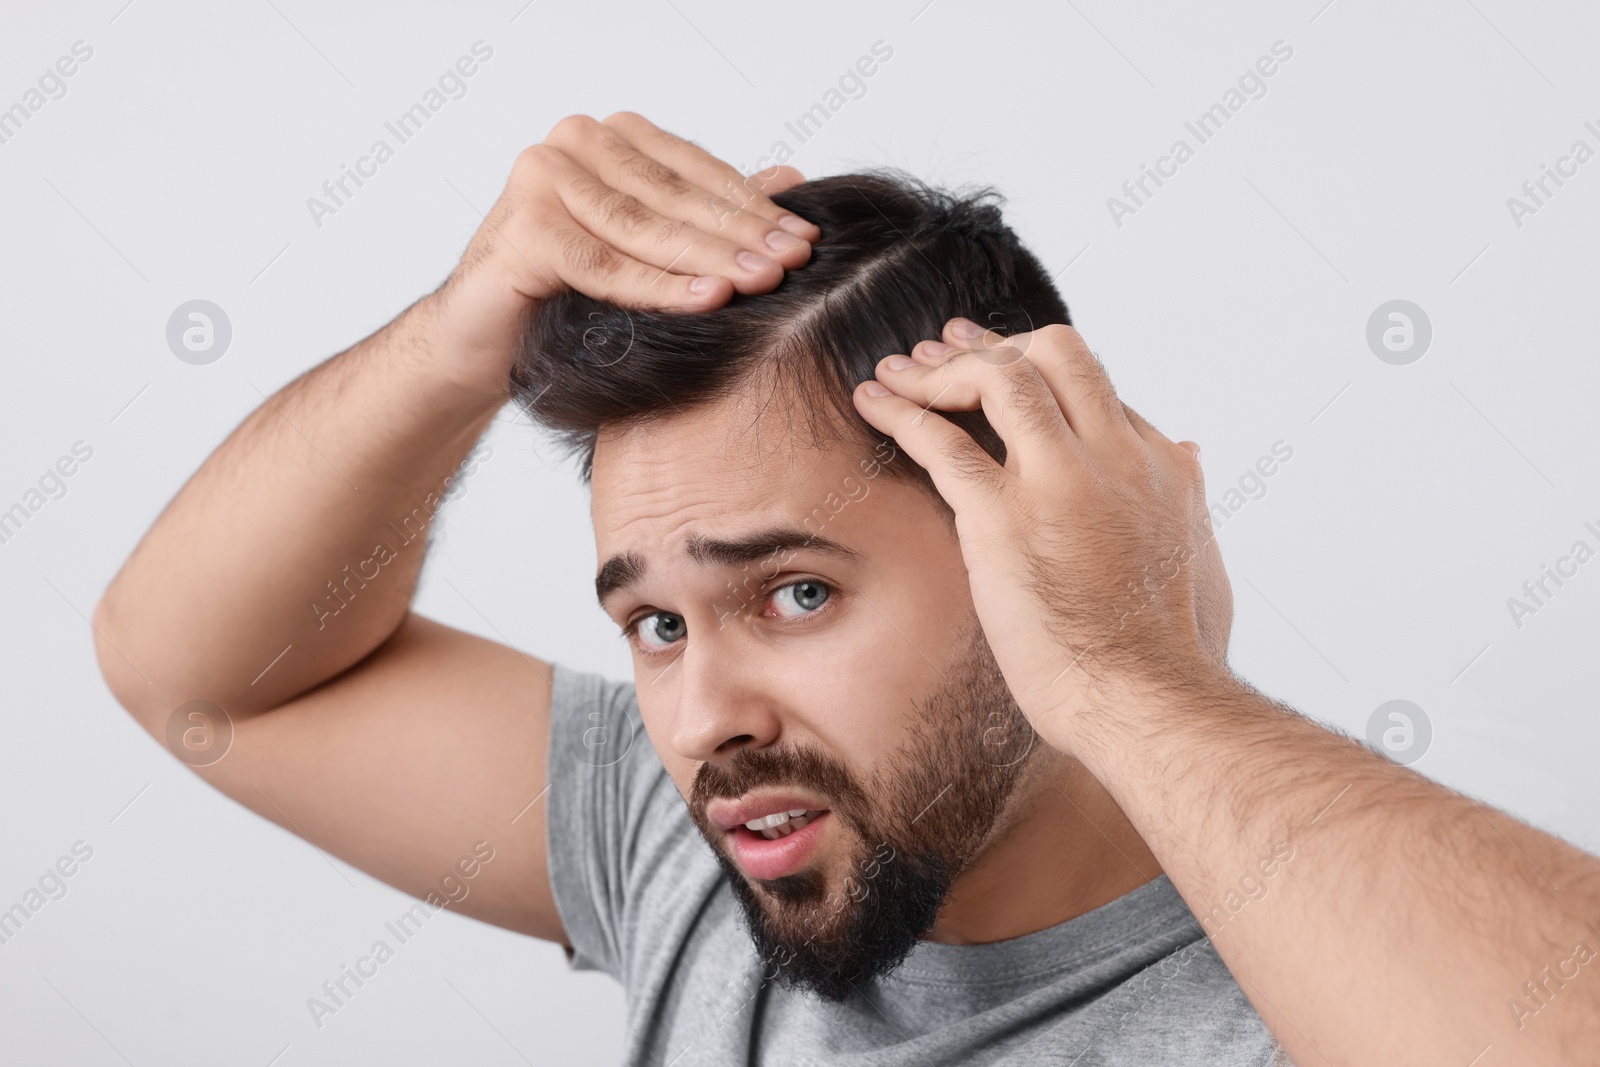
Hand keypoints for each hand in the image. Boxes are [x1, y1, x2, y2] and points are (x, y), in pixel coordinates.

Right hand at [428, 112, 819, 396]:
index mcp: (607, 137)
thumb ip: (709, 211)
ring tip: (763, 280)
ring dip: (711, 258)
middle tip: (794, 261)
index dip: (754, 206)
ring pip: (645, 229)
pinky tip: (710, 299)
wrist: (486, 342)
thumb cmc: (568, 294)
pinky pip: (607, 266)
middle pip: (674, 196)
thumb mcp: (649, 250)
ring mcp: (542, 180)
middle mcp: (571, 145)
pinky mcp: (525, 229)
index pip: (695, 170)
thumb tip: (792, 179)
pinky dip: (661, 287)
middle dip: (741, 233)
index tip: (805, 238)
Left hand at [851, 319, 1233, 749]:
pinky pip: (942, 441)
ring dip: (941, 368)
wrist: (1150, 701)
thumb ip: (1188, 496)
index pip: (1092, 387)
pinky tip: (872, 401)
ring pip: (999, 378)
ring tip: (899, 371)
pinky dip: (901, 410)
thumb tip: (1189, 450)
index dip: (1037, 367)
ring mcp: (1059, 481)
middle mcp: (1114, 457)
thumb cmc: (1169, 649)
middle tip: (945, 349)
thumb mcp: (1200, 554)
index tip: (997, 359)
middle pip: (1054, 354)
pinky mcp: (1003, 518)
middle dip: (994, 344)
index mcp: (1157, 466)